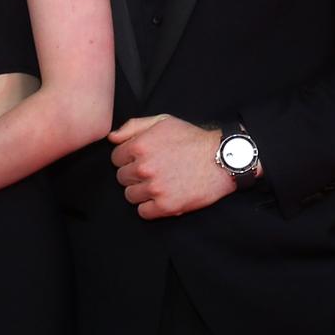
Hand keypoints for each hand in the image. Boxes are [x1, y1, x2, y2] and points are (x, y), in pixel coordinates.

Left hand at [110, 114, 233, 218]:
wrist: (222, 159)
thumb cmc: (192, 139)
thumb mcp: (163, 122)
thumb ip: (133, 126)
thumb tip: (112, 138)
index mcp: (140, 146)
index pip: (115, 158)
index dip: (128, 158)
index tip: (141, 159)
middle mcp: (144, 167)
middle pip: (121, 177)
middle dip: (134, 174)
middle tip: (152, 171)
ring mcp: (155, 188)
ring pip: (130, 195)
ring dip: (141, 191)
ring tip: (158, 183)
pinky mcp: (166, 206)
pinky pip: (143, 212)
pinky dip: (150, 207)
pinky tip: (161, 197)